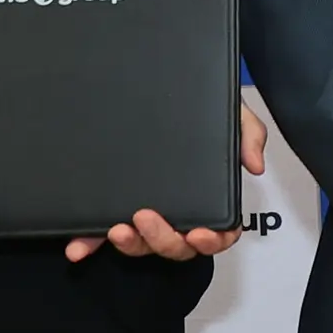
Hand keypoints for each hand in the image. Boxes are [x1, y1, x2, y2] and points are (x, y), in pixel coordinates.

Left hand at [59, 98, 268, 263]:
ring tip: (117, 228)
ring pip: (142, 246)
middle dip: (163, 240)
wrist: (164, 84)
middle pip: (177, 246)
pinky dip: (92, 244)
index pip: (219, 233)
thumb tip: (254, 165)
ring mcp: (146, 215)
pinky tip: (78, 248)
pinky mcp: (116, 208)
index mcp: (211, 199)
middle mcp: (179, 214)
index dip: (212, 241)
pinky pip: (103, 234)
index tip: (199, 234)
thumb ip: (248, 135)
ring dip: (131, 245)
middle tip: (147, 217)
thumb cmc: (203, 108)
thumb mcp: (232, 115)